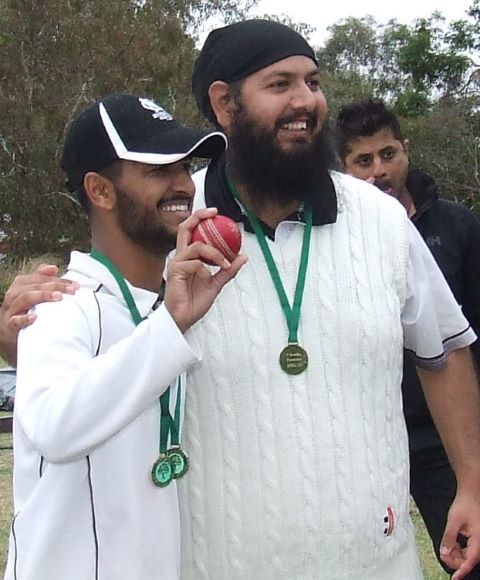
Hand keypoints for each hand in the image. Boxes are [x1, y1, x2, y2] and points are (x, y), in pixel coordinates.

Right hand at [0, 264, 78, 364]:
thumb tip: (54, 268)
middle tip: (72, 290)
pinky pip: (14, 321)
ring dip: (42, 296)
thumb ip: (41, 281)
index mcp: (19, 288)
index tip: (75, 284)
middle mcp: (13, 297)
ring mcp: (10, 312)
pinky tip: (35, 317)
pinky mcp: (9, 327)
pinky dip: (24, 318)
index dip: (55, 279)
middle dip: (53, 286)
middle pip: (31, 286)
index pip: (36, 278)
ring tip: (59, 297)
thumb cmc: (24, 314)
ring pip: (23, 298)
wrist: (11, 340)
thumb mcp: (33, 297)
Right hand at [164, 208, 246, 332]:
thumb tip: (243, 256)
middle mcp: (180, 256)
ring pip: (196, 246)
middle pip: (185, 228)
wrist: (184, 319)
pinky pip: (194, 263)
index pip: (192, 232)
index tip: (217, 215)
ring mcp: (176, 263)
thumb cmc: (194, 302)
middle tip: (214, 214)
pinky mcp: (175, 272)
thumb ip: (228, 270)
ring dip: (214, 252)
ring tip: (225, 262)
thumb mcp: (216, 284)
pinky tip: (211, 275)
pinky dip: (206, 267)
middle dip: (199, 217)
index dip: (202, 219)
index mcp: (188, 257)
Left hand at [440, 490, 479, 578]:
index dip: (461, 570)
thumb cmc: (465, 504)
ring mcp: (478, 541)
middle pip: (468, 560)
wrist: (470, 494)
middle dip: (454, 559)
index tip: (454, 578)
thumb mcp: (454, 521)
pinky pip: (466, 550)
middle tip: (443, 553)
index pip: (470, 561)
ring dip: (455, 554)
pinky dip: (458, 549)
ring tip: (447, 545)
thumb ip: (449, 538)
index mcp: (478, 540)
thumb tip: (444, 552)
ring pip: (466, 556)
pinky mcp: (475, 539)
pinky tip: (452, 543)